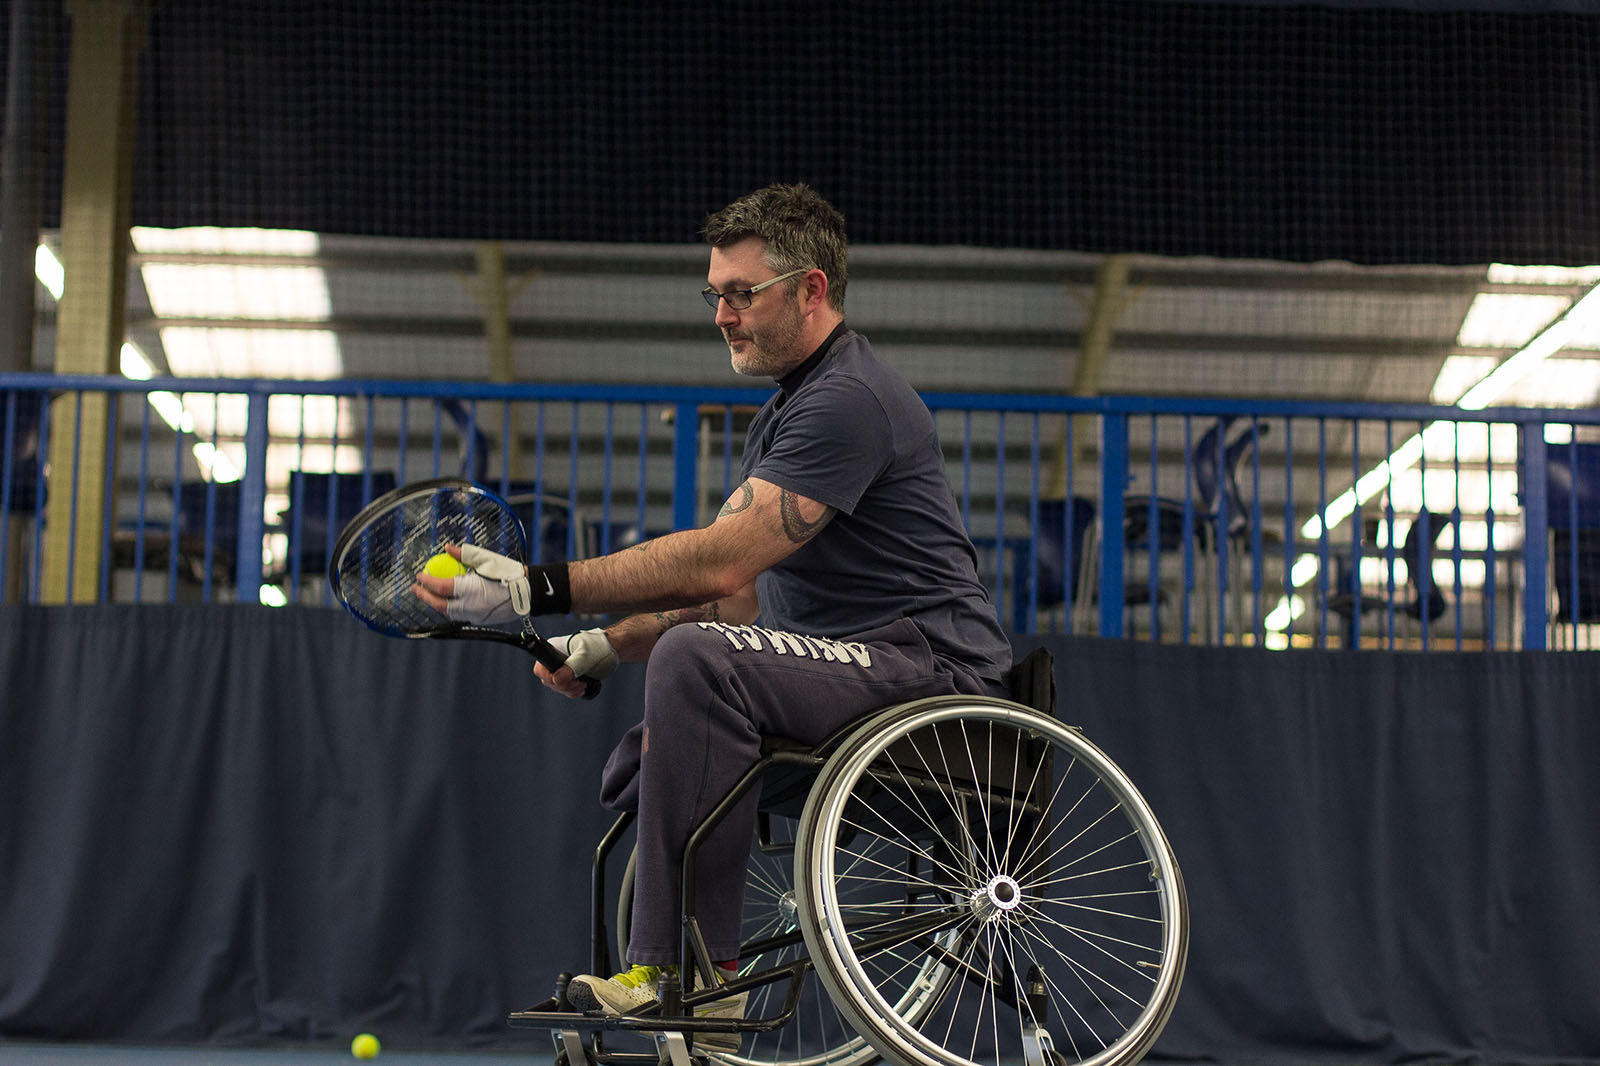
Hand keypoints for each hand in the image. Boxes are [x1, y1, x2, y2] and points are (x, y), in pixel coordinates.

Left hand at [411, 544, 529, 624]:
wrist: (529, 591)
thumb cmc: (508, 572)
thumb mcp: (486, 559)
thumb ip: (464, 554)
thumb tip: (446, 548)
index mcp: (471, 589)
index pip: (442, 587)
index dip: (428, 581)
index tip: (419, 575)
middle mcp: (470, 605)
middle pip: (440, 605)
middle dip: (425, 597)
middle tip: (416, 588)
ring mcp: (475, 615)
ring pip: (448, 613)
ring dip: (436, 604)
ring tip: (428, 594)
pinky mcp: (480, 620)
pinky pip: (459, 615)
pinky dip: (449, 607)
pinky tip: (446, 600)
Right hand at [536, 628, 617, 698]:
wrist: (611, 651)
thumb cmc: (598, 647)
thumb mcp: (584, 657)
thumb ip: (571, 668)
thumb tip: (557, 680)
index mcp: (553, 650)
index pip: (540, 668)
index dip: (549, 677)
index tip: (562, 680)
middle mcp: (555, 661)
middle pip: (549, 681)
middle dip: (564, 685)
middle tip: (578, 682)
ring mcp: (563, 670)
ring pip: (558, 687)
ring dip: (570, 690)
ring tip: (583, 684)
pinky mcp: (571, 677)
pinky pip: (567, 690)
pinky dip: (574, 692)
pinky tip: (583, 688)